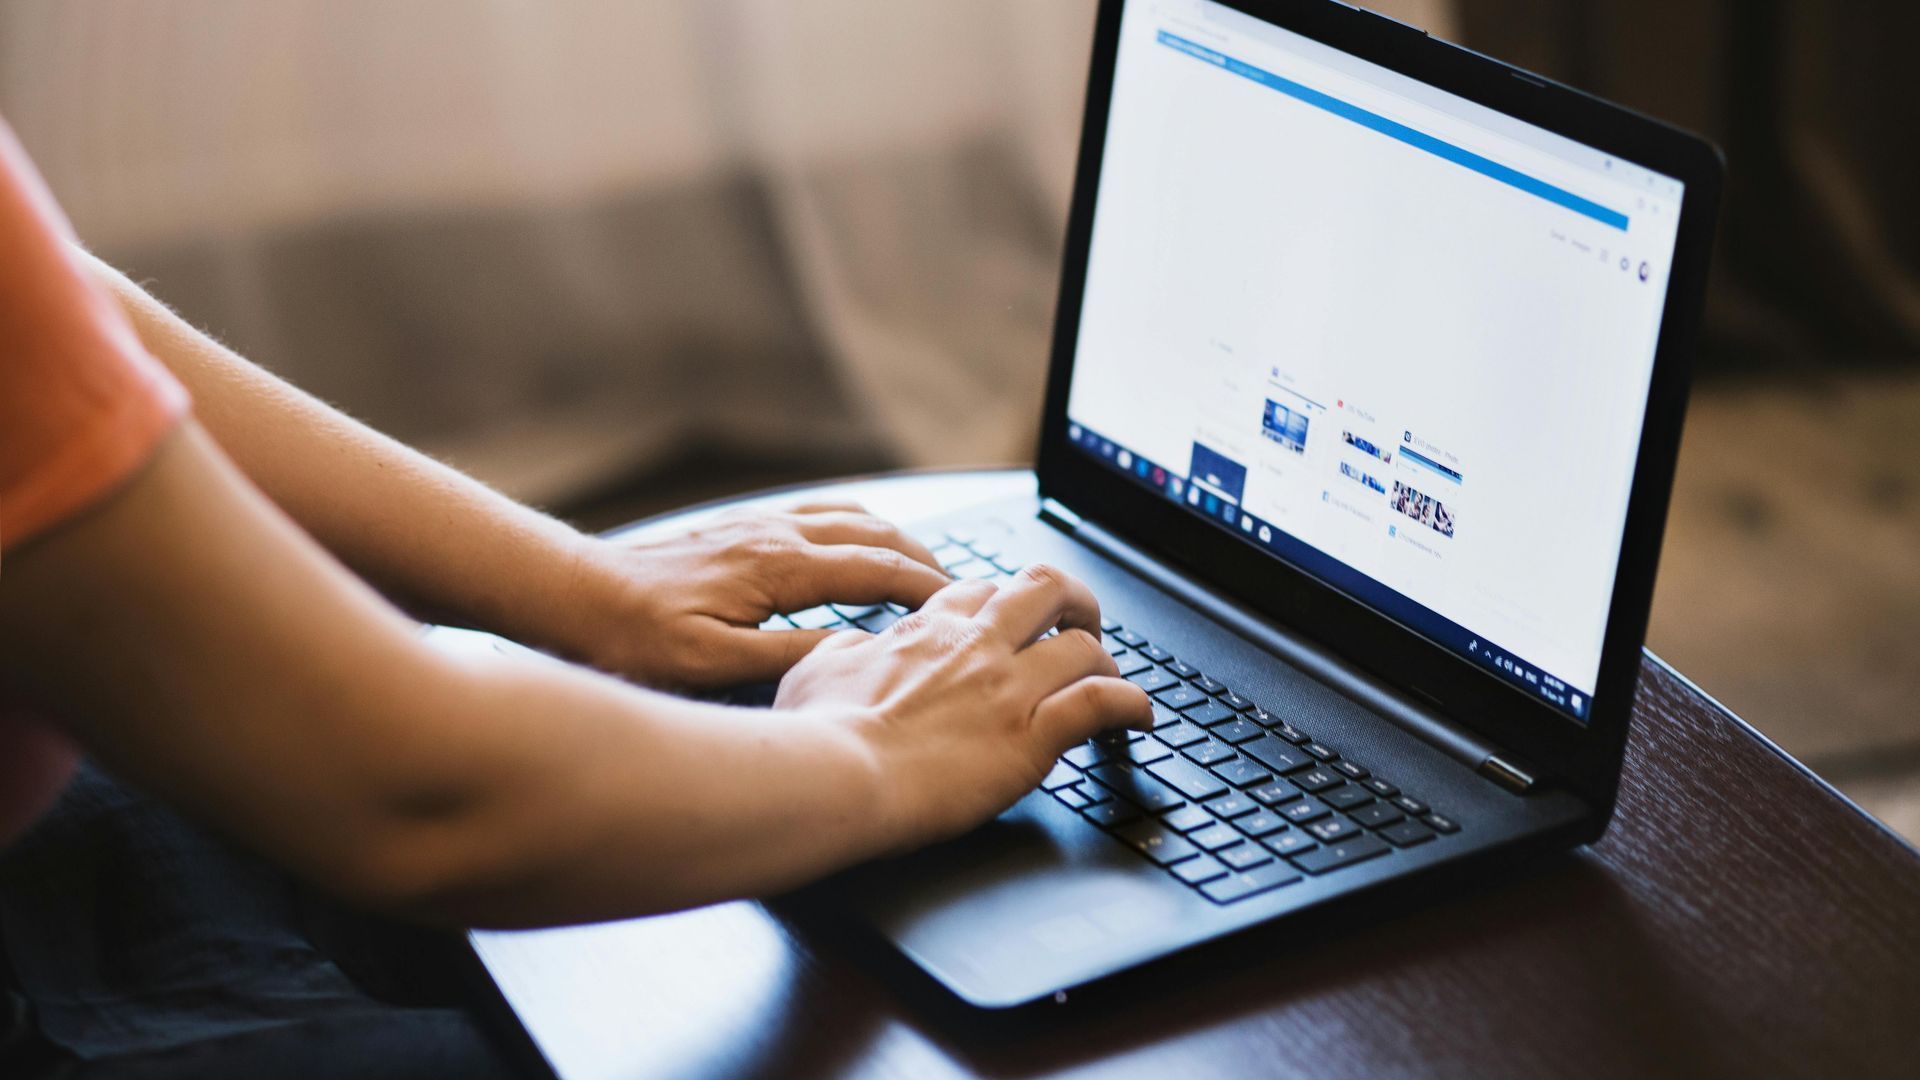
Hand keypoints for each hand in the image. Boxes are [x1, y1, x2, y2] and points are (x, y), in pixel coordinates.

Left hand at [560, 501, 951, 690]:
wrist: (573, 595)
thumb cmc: (634, 638)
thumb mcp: (718, 665)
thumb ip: (795, 657)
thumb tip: (860, 653)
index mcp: (780, 567)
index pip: (879, 569)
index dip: (930, 590)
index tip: (967, 609)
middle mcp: (775, 533)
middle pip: (876, 533)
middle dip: (926, 558)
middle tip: (962, 592)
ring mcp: (757, 523)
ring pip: (850, 516)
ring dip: (895, 538)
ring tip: (924, 567)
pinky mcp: (739, 527)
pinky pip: (818, 513)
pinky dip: (856, 526)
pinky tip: (857, 544)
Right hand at [774, 565, 1154, 849]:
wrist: (833, 776)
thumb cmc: (814, 733)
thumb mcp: (814, 671)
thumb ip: (846, 651)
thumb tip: (856, 646)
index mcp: (925, 631)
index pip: (979, 592)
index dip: (1002, 604)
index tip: (1009, 623)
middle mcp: (975, 647)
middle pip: (1045, 590)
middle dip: (1072, 602)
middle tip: (1080, 624)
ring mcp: (1008, 688)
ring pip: (1084, 645)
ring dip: (1104, 662)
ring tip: (1110, 680)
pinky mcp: (1032, 735)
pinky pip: (1103, 702)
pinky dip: (1132, 706)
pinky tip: (1139, 719)